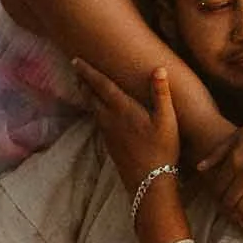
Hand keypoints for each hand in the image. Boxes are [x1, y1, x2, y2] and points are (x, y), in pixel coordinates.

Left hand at [73, 60, 178, 192]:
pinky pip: (97, 121)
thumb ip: (161, 94)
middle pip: (91, 95)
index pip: (101, 85)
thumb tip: (158, 69)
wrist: (149, 182)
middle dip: (83, 81)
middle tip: (75, 69)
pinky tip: (99, 112)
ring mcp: (108, 133)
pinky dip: (94, 110)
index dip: (88, 71)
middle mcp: (110, 119)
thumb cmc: (161, 149)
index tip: (76, 60)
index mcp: (122, 109)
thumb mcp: (167, 120)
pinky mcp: (110, 144)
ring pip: (92, 109)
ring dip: (87, 95)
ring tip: (84, 86)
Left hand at [196, 104, 242, 222]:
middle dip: (225, 207)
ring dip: (237, 215)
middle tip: (225, 210)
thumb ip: (217, 153)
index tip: (217, 199)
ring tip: (236, 217)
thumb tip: (199, 168)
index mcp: (234, 159)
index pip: (218, 186)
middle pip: (229, 199)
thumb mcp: (236, 136)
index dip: (215, 196)